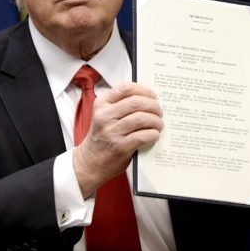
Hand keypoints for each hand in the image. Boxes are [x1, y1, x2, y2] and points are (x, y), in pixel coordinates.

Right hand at [73, 82, 162, 196]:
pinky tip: (154, 135)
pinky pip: (143, 136)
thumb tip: (149, 98)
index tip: (153, 96)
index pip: (126, 88)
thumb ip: (121, 105)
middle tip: (159, 112)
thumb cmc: (102, 136)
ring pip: (142, 118)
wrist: (90, 161)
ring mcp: (111, 132)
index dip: (144, 90)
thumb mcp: (104, 115)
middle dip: (153, 106)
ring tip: (158, 125)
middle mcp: (105, 116)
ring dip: (156, 121)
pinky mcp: (120, 147)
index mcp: (102, 104)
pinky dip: (153, 134)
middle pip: (137, 102)